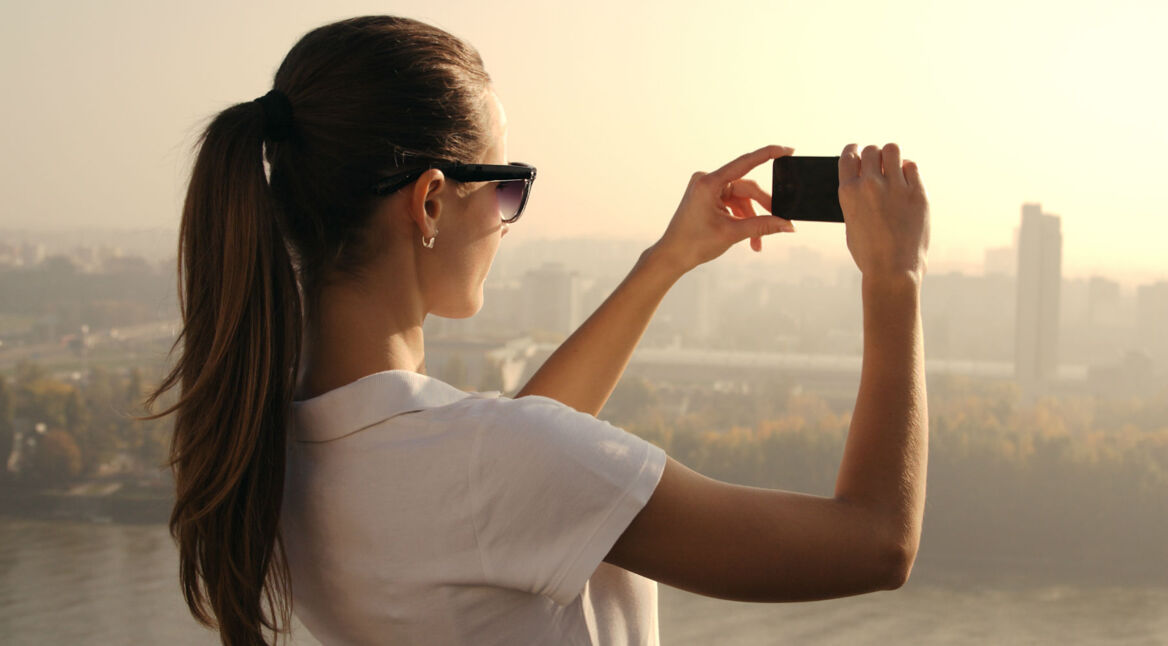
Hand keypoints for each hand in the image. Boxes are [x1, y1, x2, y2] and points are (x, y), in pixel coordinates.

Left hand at [652, 145, 797, 273]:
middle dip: (763, 209)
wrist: (672, 256)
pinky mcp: (708, 198)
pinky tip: (748, 238)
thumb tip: (788, 225)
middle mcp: (707, 180)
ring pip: (741, 199)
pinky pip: (733, 204)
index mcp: (708, 182)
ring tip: (757, 243)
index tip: (788, 150)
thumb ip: (763, 226)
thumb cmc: (694, 244)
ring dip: (752, 220)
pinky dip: (742, 220)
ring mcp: (707, 189)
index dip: (768, 154)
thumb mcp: (732, 233)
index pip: (745, 163)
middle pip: (746, 189)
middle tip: (780, 223)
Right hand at [838, 143, 929, 280]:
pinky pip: (912, 167)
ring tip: (894, 167)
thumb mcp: (851, 223)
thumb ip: (855, 199)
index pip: (848, 155)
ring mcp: (895, 187)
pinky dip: (908, 170)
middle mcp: (870, 185)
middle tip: (879, 164)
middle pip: (871, 150)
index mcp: (848, 192)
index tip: (858, 149)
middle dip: (874, 155)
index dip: (854, 149)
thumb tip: (863, 181)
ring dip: (892, 156)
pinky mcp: (918, 193)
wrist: (893, 270)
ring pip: (893, 150)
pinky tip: (907, 181)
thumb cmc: (869, 253)